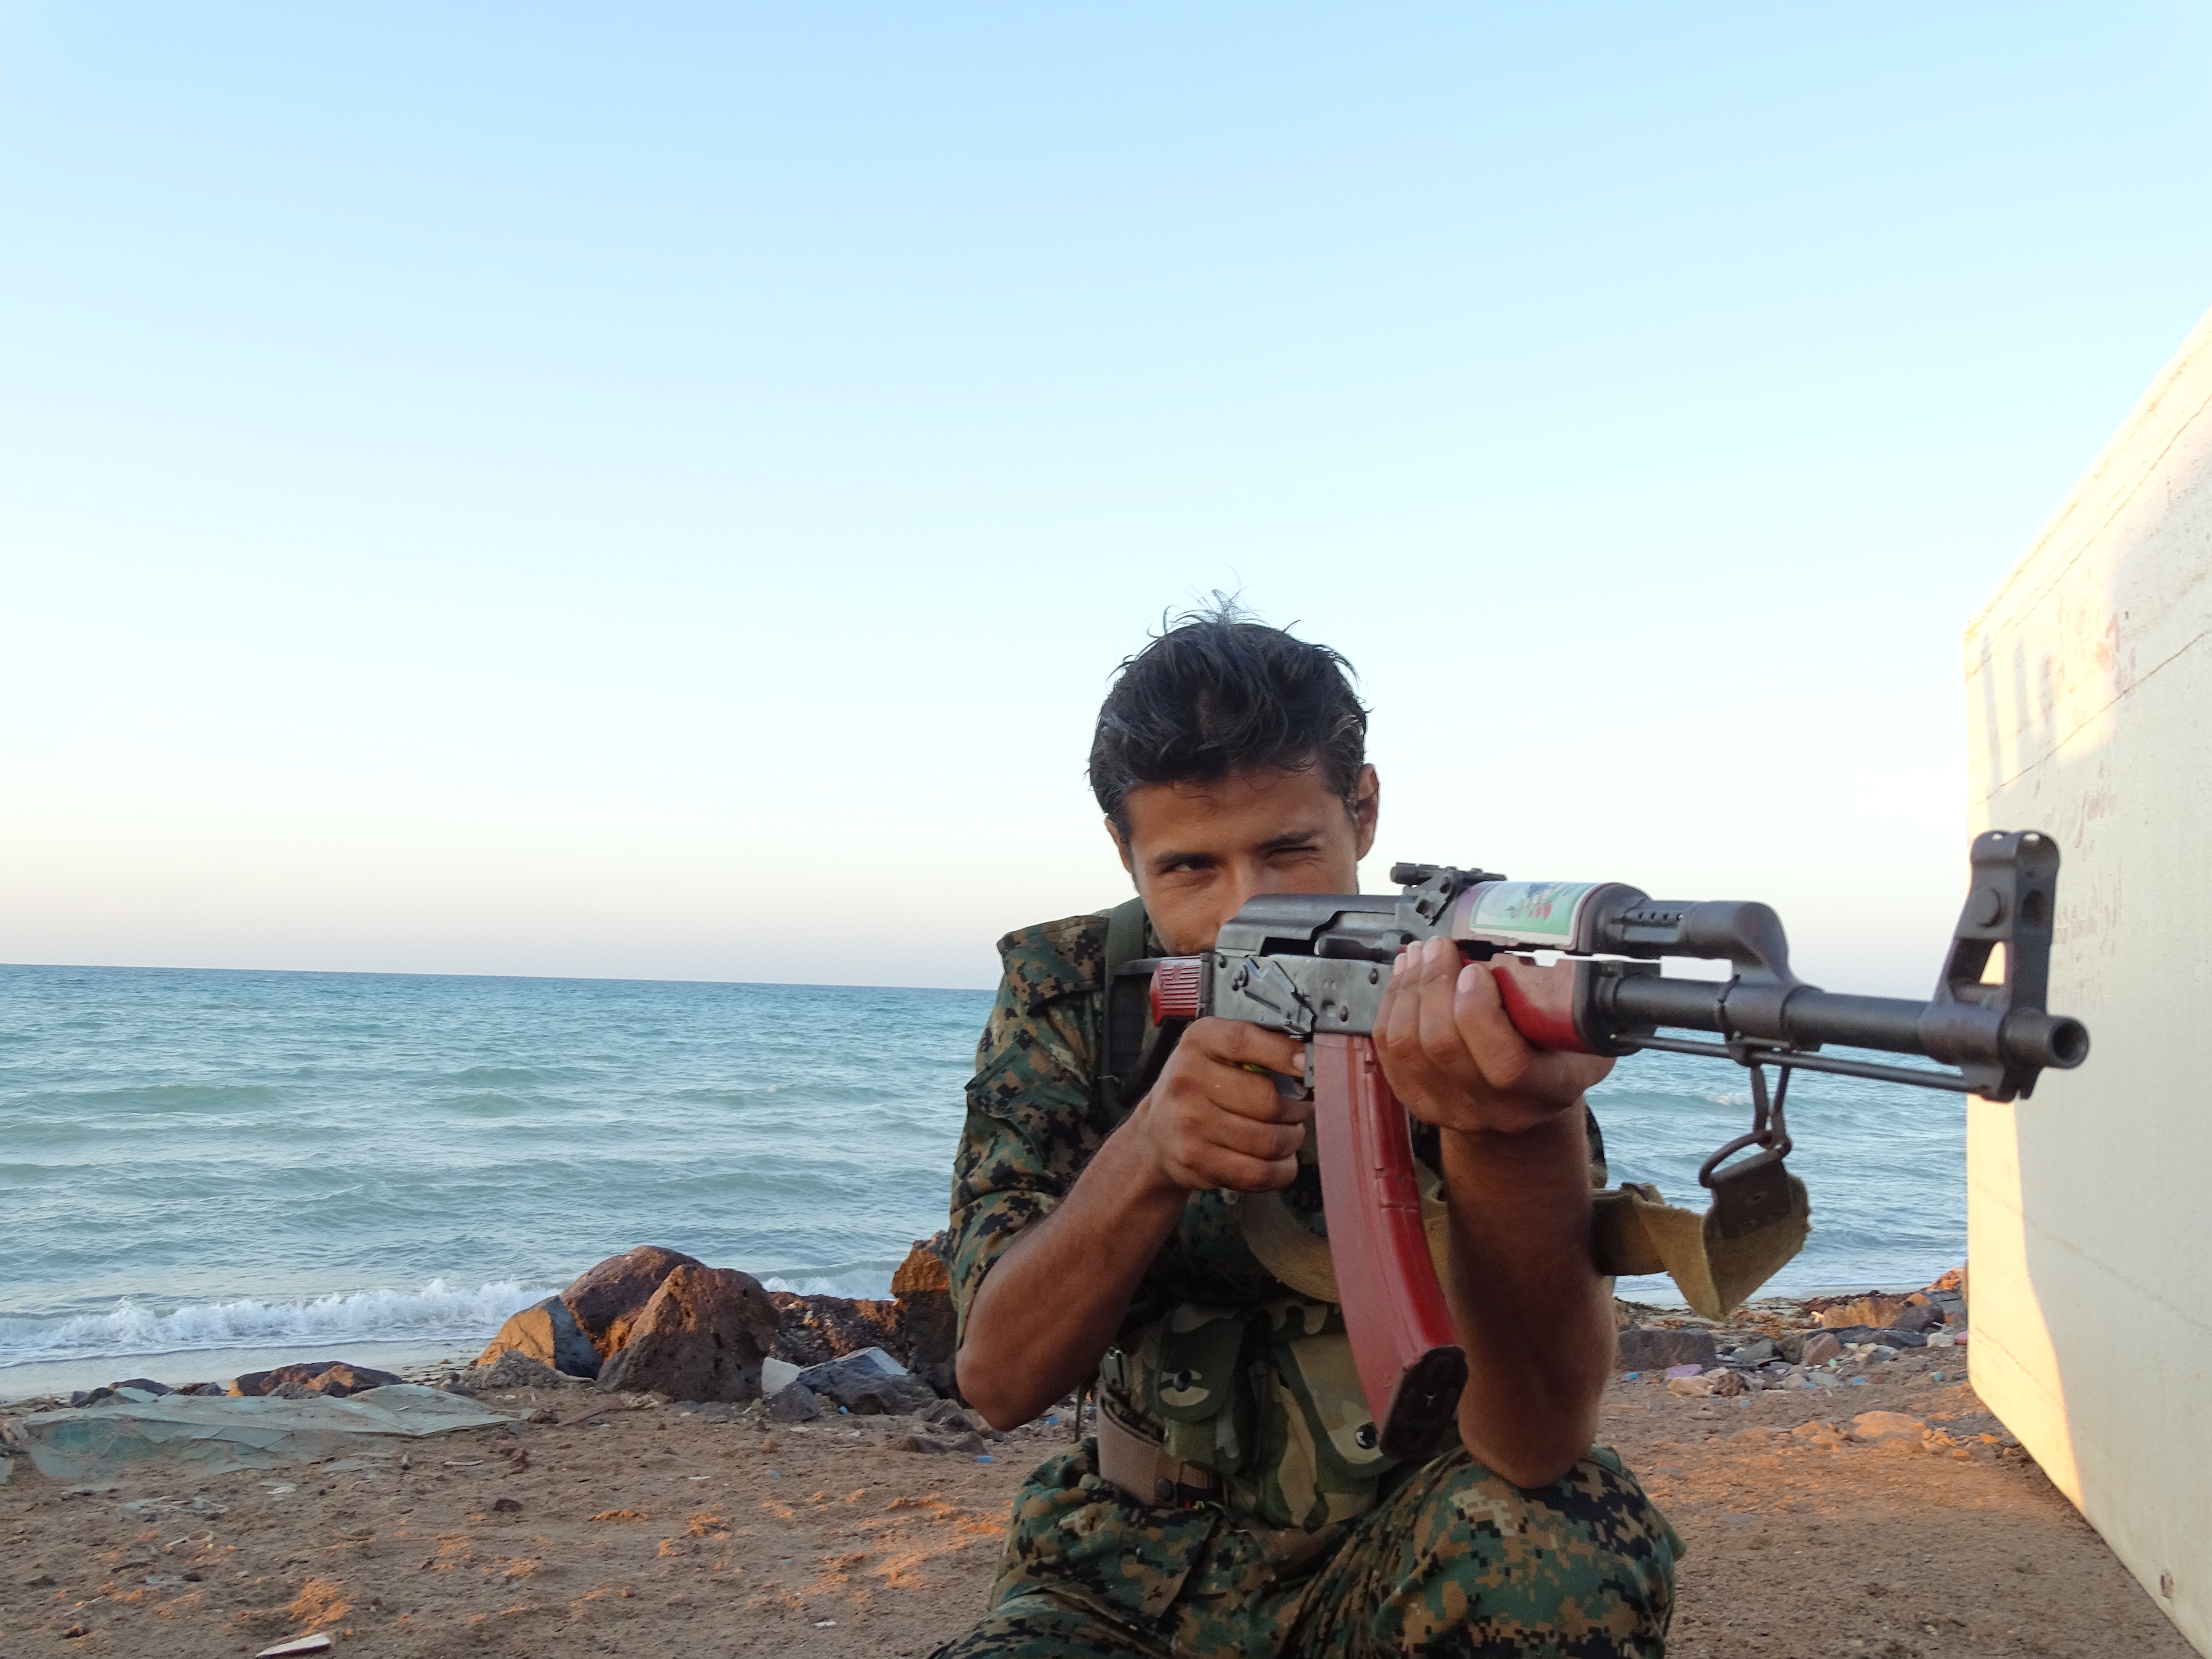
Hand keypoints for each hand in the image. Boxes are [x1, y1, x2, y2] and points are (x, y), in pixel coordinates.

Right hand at [1135, 1017, 1312, 1192]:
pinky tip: (1277, 1159)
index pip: (1243, 1041)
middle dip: (1298, 1107)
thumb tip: (1309, 1059)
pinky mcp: (1198, 1162)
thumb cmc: (1201, 1087)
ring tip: (1286, 1132)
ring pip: (1270, 1141)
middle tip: (1299, 1106)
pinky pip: (1259, 1173)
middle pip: (1269, 1101)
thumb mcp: (1219, 1051)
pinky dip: (1281, 1169)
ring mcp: (1190, 1124)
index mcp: (1199, 1041)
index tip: (1307, 1065)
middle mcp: (1188, 1080)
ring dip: (1291, 1139)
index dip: (1282, 1053)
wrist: (1157, 1134)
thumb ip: (1260, 1046)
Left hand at [1374, 936, 1613, 1135]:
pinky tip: (1405, 975)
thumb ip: (1565, 1003)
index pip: (1506, 1065)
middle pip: (1444, 1048)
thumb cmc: (1558, 1054)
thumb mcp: (1581, 1030)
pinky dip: (1392, 1004)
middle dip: (1434, 984)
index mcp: (1549, 1090)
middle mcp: (1498, 1110)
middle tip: (1440, 946)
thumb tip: (1533, 946)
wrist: (1525, 1097)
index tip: (1474, 970)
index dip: (1480, 1013)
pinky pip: (1389, 1050)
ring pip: (1409, 1046)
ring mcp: (1452, 1109)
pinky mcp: (1418, 1100)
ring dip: (1409, 988)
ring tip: (1422, 954)